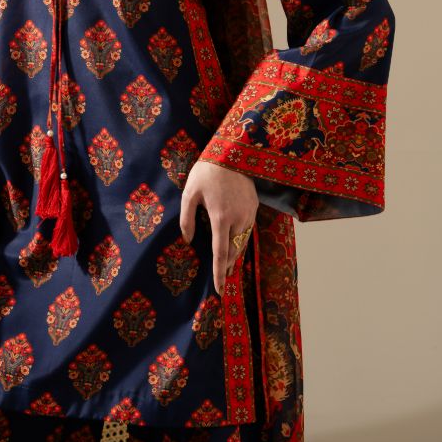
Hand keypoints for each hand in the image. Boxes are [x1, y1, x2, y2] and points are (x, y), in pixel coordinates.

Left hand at [180, 159, 258, 295]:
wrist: (231, 152)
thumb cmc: (206, 172)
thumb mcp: (190, 193)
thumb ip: (187, 219)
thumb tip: (188, 241)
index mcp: (220, 218)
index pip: (220, 253)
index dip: (219, 273)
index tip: (220, 290)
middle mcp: (238, 219)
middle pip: (233, 252)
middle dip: (227, 267)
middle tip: (221, 279)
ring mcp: (248, 213)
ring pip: (243, 243)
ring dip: (235, 256)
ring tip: (228, 266)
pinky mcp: (254, 207)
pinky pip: (248, 231)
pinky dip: (241, 241)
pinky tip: (235, 244)